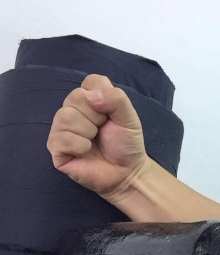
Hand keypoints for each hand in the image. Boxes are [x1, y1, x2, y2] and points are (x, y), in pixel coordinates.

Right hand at [47, 74, 149, 199]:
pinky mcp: (55, 147)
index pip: (91, 82)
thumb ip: (117, 99)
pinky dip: (79, 146)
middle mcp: (73, 109)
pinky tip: (85, 152)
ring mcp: (62, 128)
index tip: (111, 115)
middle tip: (103, 130)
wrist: (126, 172)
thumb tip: (91, 96)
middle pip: (76, 97)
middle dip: (97, 117)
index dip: (105, 98)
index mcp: (91, 99)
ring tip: (94, 142)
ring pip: (65, 116)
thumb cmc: (126, 143)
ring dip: (88, 132)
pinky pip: (60, 138)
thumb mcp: (129, 118)